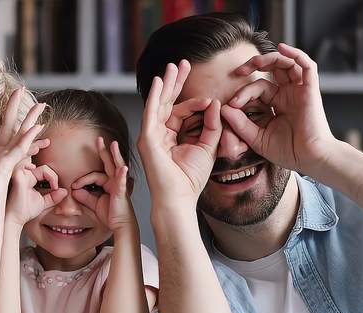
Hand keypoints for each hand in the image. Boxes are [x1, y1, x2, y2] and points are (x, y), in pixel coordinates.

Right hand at [7, 162, 67, 225]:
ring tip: (53, 185)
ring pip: (42, 167)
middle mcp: (24, 173)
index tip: (55, 189)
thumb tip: (65, 191)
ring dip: (51, 176)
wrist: (15, 219)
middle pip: (45, 168)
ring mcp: (20, 173)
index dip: (53, 178)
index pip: (44, 171)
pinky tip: (47, 185)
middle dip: (54, 177)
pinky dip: (46, 174)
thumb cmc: (25, 210)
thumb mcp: (43, 202)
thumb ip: (53, 197)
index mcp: (29, 178)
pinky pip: (35, 168)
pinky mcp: (18, 175)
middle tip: (55, 188)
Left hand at [71, 137, 134, 230]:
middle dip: (104, 151)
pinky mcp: (121, 192)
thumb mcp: (95, 204)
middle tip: (99, 139)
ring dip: (115, 155)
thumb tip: (75, 191)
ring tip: (113, 145)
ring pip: (116, 167)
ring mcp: (119, 185)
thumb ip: (85, 196)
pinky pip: (121, 182)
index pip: (94, 175)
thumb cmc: (111, 215)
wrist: (121, 226)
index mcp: (109, 184)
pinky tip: (122, 168)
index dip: (82, 179)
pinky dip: (121, 174)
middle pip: (109, 163)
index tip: (74, 186)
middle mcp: (115, 182)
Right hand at [137, 60, 221, 206]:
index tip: (211, 100)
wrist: (179, 199)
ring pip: (158, 104)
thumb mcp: (208, 147)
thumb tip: (214, 103)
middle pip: (167, 102)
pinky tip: (160, 83)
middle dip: (176, 82)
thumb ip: (212, 125)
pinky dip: (155, 97)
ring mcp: (151, 135)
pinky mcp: (147, 139)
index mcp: (172, 135)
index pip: (182, 111)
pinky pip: (151, 113)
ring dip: (166, 84)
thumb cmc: (190, 179)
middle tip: (182, 63)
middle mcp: (159, 133)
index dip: (196, 103)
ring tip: (171, 66)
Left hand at [221, 43, 335, 173]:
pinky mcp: (310, 90)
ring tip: (254, 62)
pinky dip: (296, 54)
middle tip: (239, 70)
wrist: (309, 160)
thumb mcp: (256, 137)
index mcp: (277, 104)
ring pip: (286, 64)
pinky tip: (282, 48)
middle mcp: (288, 94)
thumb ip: (239, 123)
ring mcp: (300, 91)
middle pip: (272, 70)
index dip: (243, 93)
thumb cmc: (286, 151)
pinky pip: (307, 66)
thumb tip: (223, 108)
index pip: (258, 88)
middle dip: (254, 65)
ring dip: (270, 59)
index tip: (232, 105)